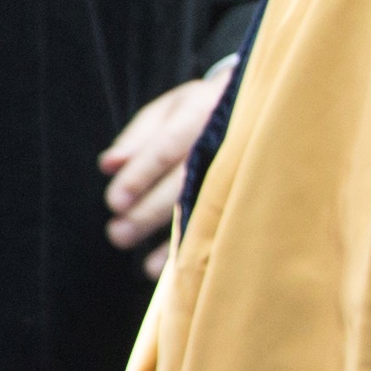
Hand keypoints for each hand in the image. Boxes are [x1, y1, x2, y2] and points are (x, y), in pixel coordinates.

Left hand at [101, 57, 239, 272]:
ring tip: (142, 260)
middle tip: (118, 233)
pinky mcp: (248, 188)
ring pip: (206, 204)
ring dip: (171, 234)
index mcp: (205, 110)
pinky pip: (221, 220)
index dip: (142, 174)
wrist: (262, 104)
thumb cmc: (201, 108)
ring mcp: (243, 165)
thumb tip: (108, 166)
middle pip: (186, 181)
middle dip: (151, 210)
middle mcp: (227, 139)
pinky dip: (191, 246)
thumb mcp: (171, 109)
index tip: (115, 201)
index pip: (169, 147)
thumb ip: (139, 136)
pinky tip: (161, 266)